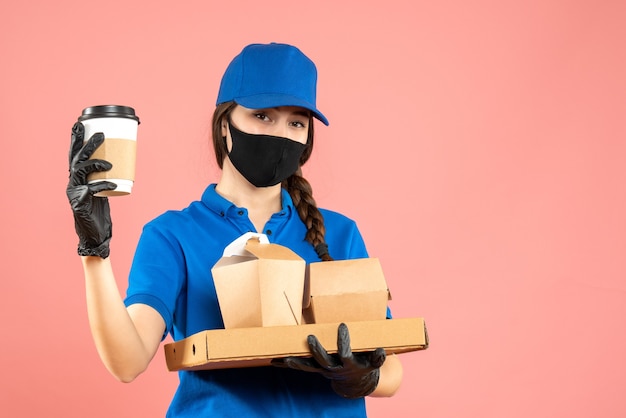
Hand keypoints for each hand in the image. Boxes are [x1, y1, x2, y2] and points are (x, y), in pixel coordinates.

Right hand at [66, 122, 116, 257]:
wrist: (96, 234)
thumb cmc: (100, 211)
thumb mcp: (103, 190)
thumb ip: (106, 177)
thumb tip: (122, 161)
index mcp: (77, 178)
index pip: (74, 155)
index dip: (75, 139)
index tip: (79, 123)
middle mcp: (72, 183)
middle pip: (77, 158)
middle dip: (87, 144)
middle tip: (101, 134)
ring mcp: (74, 193)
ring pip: (80, 171)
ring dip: (94, 163)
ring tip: (109, 163)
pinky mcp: (79, 203)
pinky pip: (90, 190)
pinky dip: (103, 185)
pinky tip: (113, 184)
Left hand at [272, 323, 385, 397]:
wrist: (355, 382)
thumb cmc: (364, 364)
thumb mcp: (373, 362)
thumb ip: (378, 358)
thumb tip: (382, 350)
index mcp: (349, 364)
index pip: (345, 352)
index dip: (343, 341)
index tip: (342, 325)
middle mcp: (334, 368)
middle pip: (323, 360)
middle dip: (316, 350)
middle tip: (310, 337)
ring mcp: (322, 369)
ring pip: (307, 366)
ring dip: (295, 362)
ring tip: (284, 357)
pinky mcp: (314, 368)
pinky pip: (300, 367)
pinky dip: (288, 364)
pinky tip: (274, 360)